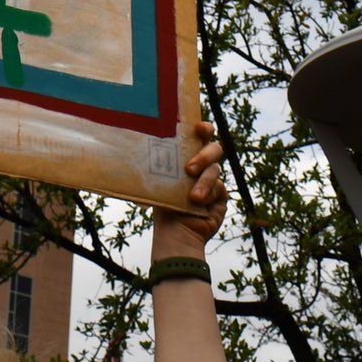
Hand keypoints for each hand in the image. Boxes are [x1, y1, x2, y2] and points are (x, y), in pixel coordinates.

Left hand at [152, 121, 227, 255]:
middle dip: (204, 155)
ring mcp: (213, 180)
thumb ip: (161, 163)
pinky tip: (198, 204)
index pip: (199, 136)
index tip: (199, 128)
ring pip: (215, 170)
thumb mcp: (160, 181)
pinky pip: (219, 188)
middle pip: (214, 149)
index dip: (204, 129)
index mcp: (187, 156)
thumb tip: (140, 144)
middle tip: (189, 168)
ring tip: (193, 197)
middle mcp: (202, 166)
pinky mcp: (221, 195)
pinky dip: (209, 194)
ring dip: (204, 182)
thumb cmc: (163, 206)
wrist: (175, 233)